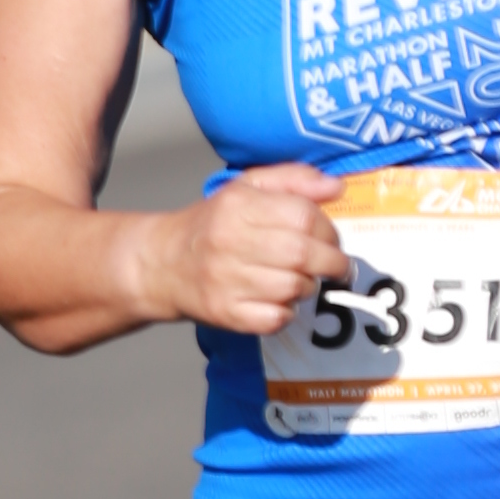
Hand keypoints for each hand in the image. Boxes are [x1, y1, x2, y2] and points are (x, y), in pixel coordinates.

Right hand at [164, 161, 350, 335]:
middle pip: (302, 254)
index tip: (332, 238)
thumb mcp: (247, 187)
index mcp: (238, 205)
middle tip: (337, 265)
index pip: (303, 216)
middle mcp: (229, 241)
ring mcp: (225, 281)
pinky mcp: (226, 313)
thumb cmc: (212, 224)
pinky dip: (287, 312)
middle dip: (332, 262)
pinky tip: (280, 300)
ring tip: (302, 279)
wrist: (162, 263)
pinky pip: (275, 319)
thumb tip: (335, 186)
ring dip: (308, 286)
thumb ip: (293, 180)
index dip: (328, 229)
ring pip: (293, 288)